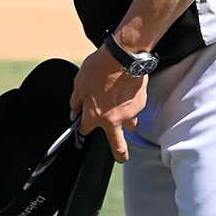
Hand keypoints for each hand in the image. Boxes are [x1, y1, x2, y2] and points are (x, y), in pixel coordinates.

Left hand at [69, 45, 147, 163]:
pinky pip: (136, 109)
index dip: (82, 126)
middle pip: (119, 147)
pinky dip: (131, 104)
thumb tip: (74, 111)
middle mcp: (113, 120)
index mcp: (95, 116)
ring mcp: (129, 114)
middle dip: (119, 155)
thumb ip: (76, 101)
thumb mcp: (79, 83)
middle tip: (120, 158)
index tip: (83, 124)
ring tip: (121, 109)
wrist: (123, 58)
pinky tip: (126, 92)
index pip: (85, 130)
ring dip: (125, 122)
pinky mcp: (141, 105)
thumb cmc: (99, 68)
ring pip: (130, 126)